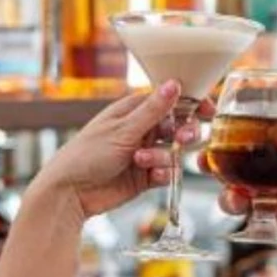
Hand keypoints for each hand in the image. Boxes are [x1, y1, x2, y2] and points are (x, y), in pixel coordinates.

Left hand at [34, 82, 208, 218]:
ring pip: (173, 152)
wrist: (70, 193)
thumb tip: (175, 83)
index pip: (169, 100)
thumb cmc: (87, 155)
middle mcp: (141, 131)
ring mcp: (144, 154)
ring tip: (142, 162)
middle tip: (182, 139)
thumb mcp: (123, 130)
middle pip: (178, 127)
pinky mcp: (144, 177)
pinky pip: (167, 173)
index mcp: (133, 111)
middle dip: (184, 133)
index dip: (191, 104)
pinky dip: (162, 175)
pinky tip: (149, 177)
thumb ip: (153, 110)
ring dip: (164, 158)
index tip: (207, 110)